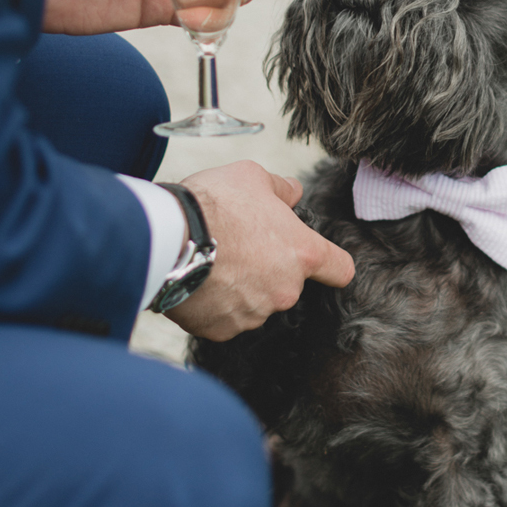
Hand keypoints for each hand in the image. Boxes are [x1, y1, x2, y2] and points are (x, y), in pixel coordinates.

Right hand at [169, 161, 354, 339]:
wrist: (166, 238)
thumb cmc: (214, 203)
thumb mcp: (252, 176)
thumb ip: (281, 189)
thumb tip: (294, 192)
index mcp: (302, 253)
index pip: (340, 269)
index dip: (331, 264)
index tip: (320, 260)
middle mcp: (285, 290)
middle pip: (287, 283)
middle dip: (268, 268)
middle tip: (238, 245)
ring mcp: (254, 314)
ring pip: (255, 301)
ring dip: (241, 287)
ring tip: (212, 261)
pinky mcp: (223, 330)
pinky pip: (225, 318)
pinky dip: (215, 305)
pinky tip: (199, 281)